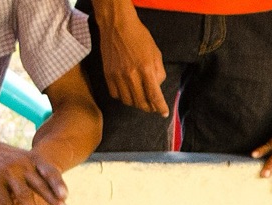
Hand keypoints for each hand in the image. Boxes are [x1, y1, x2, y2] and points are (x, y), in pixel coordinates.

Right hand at [98, 0, 166, 114]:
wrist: (117, 25)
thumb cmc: (139, 37)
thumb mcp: (156, 53)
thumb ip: (159, 72)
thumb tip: (157, 88)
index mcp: (146, 69)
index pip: (154, 96)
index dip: (160, 108)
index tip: (163, 113)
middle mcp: (131, 75)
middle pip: (141, 102)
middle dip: (149, 108)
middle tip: (153, 107)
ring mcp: (118, 76)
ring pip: (128, 101)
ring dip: (136, 103)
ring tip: (141, 98)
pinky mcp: (108, 75)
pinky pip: (116, 95)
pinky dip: (123, 97)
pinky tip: (128, 92)